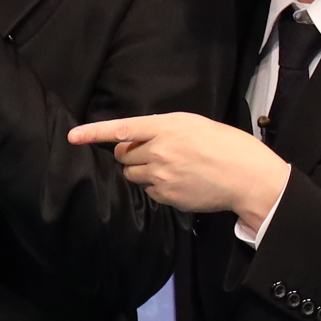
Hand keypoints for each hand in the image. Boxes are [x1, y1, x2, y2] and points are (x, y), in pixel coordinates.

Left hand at [67, 112, 290, 230]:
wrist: (247, 176)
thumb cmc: (226, 146)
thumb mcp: (195, 125)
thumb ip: (164, 129)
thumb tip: (140, 136)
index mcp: (168, 126)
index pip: (122, 129)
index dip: (93, 133)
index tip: (73, 137)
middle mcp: (159, 149)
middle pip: (123, 155)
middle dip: (131, 154)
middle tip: (155, 153)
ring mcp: (161, 174)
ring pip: (132, 174)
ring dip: (142, 171)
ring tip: (171, 168)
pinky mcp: (166, 195)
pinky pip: (148, 191)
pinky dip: (157, 187)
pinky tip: (179, 182)